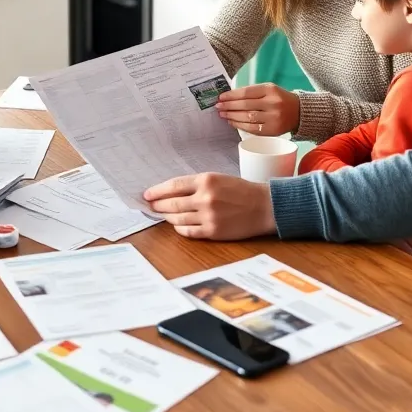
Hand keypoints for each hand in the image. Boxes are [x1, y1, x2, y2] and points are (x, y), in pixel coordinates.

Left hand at [143, 173, 275, 239]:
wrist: (264, 207)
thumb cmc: (242, 190)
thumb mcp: (219, 178)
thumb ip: (197, 184)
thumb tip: (172, 191)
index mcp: (206, 180)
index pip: (173, 186)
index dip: (157, 191)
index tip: (147, 194)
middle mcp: (205, 198)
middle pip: (172, 203)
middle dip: (158, 205)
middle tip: (151, 206)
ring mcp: (208, 216)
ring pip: (178, 218)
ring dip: (168, 217)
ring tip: (164, 215)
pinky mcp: (213, 231)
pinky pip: (188, 232)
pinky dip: (180, 229)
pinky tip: (178, 225)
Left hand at [215, 83, 300, 135]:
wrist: (300, 112)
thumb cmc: (280, 99)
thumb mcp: (269, 89)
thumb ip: (252, 92)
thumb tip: (230, 97)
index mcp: (270, 90)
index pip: (246, 92)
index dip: (231, 95)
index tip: (221, 97)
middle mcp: (272, 103)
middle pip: (245, 105)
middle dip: (229, 106)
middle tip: (218, 107)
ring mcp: (273, 118)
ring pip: (248, 118)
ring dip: (232, 116)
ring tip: (223, 114)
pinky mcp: (273, 130)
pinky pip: (253, 129)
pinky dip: (240, 125)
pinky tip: (232, 122)